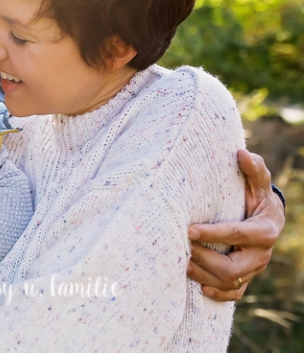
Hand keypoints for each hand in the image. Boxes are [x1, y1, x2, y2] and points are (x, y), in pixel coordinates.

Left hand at [187, 149, 284, 301]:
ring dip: (202, 276)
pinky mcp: (247, 279)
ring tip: (180, 263)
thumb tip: (241, 153)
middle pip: (231, 267)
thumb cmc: (256, 196)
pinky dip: (217, 294)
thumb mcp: (258, 182)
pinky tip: (200, 288)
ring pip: (229, 282)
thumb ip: (253, 169)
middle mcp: (261, 254)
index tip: (189, 229)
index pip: (237, 234)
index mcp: (264, 230)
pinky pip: (234, 294)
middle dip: (203, 259)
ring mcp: (254, 269)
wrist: (268, 218)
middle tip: (180, 247)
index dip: (213, 234)